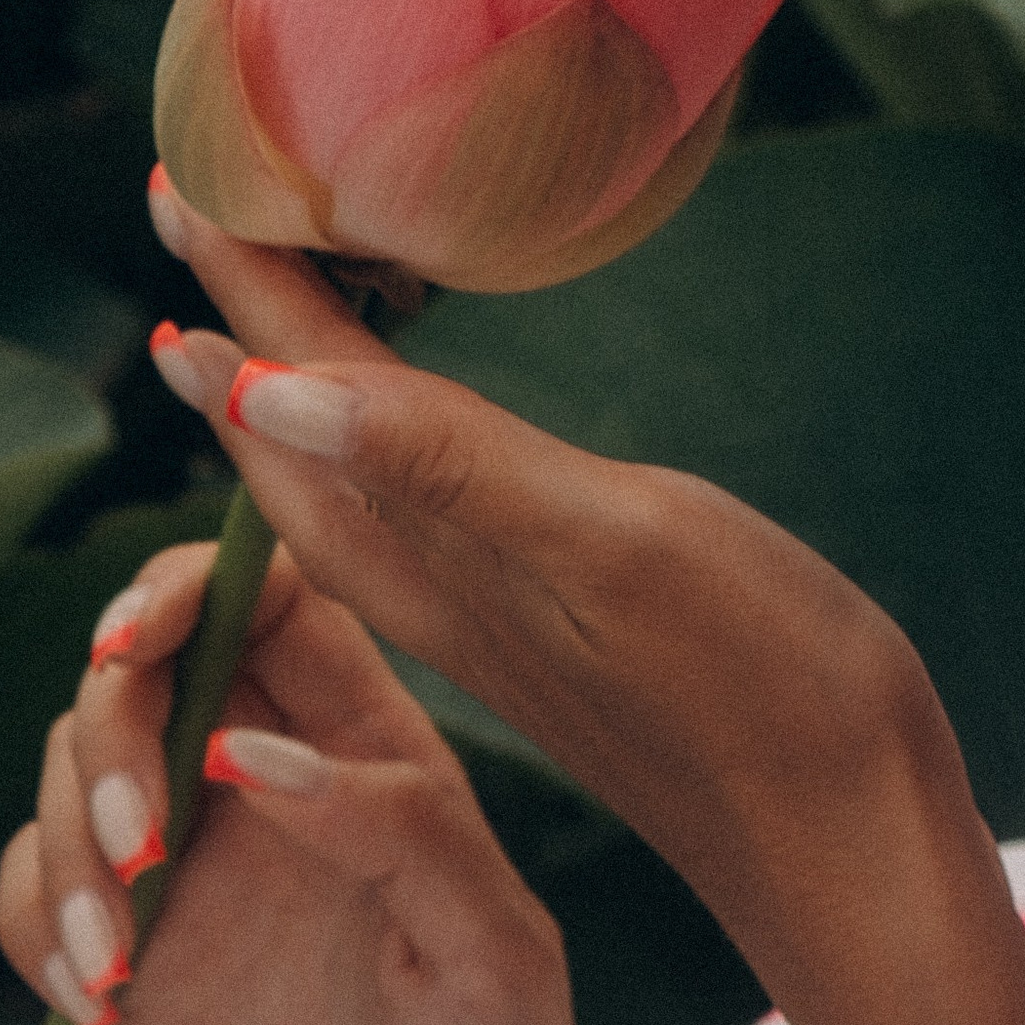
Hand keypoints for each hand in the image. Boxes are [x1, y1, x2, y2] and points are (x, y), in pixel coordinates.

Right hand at [0, 530, 580, 1024]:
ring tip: (118, 965)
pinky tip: (97, 1008)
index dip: (187, 587)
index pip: (267, 599)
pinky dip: (40, 926)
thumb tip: (257, 751)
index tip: (132, 644)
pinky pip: (38, 889)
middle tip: (142, 848)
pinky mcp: (135, 959)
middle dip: (111, 733)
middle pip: (145, 670)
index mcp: (371, 743)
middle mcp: (270, 780)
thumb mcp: (489, 953)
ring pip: (74, 769)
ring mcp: (195, 867)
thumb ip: (399, 829)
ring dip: (71, 846)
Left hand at [145, 193, 979, 1024]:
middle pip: (288, 435)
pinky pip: (413, 513)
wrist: (850, 845)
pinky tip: (403, 421)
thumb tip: (262, 386)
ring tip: (249, 305)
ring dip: (287, 381)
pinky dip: (379, 437)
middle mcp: (436, 588)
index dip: (236, 283)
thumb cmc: (754, 687)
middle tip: (188, 202)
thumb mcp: (603, 550)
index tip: (174, 179)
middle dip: (235, 320)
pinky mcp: (550, 631)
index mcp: (430, 556)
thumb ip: (443, 468)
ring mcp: (491, 616)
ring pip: (341, 482)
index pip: (290, 393)